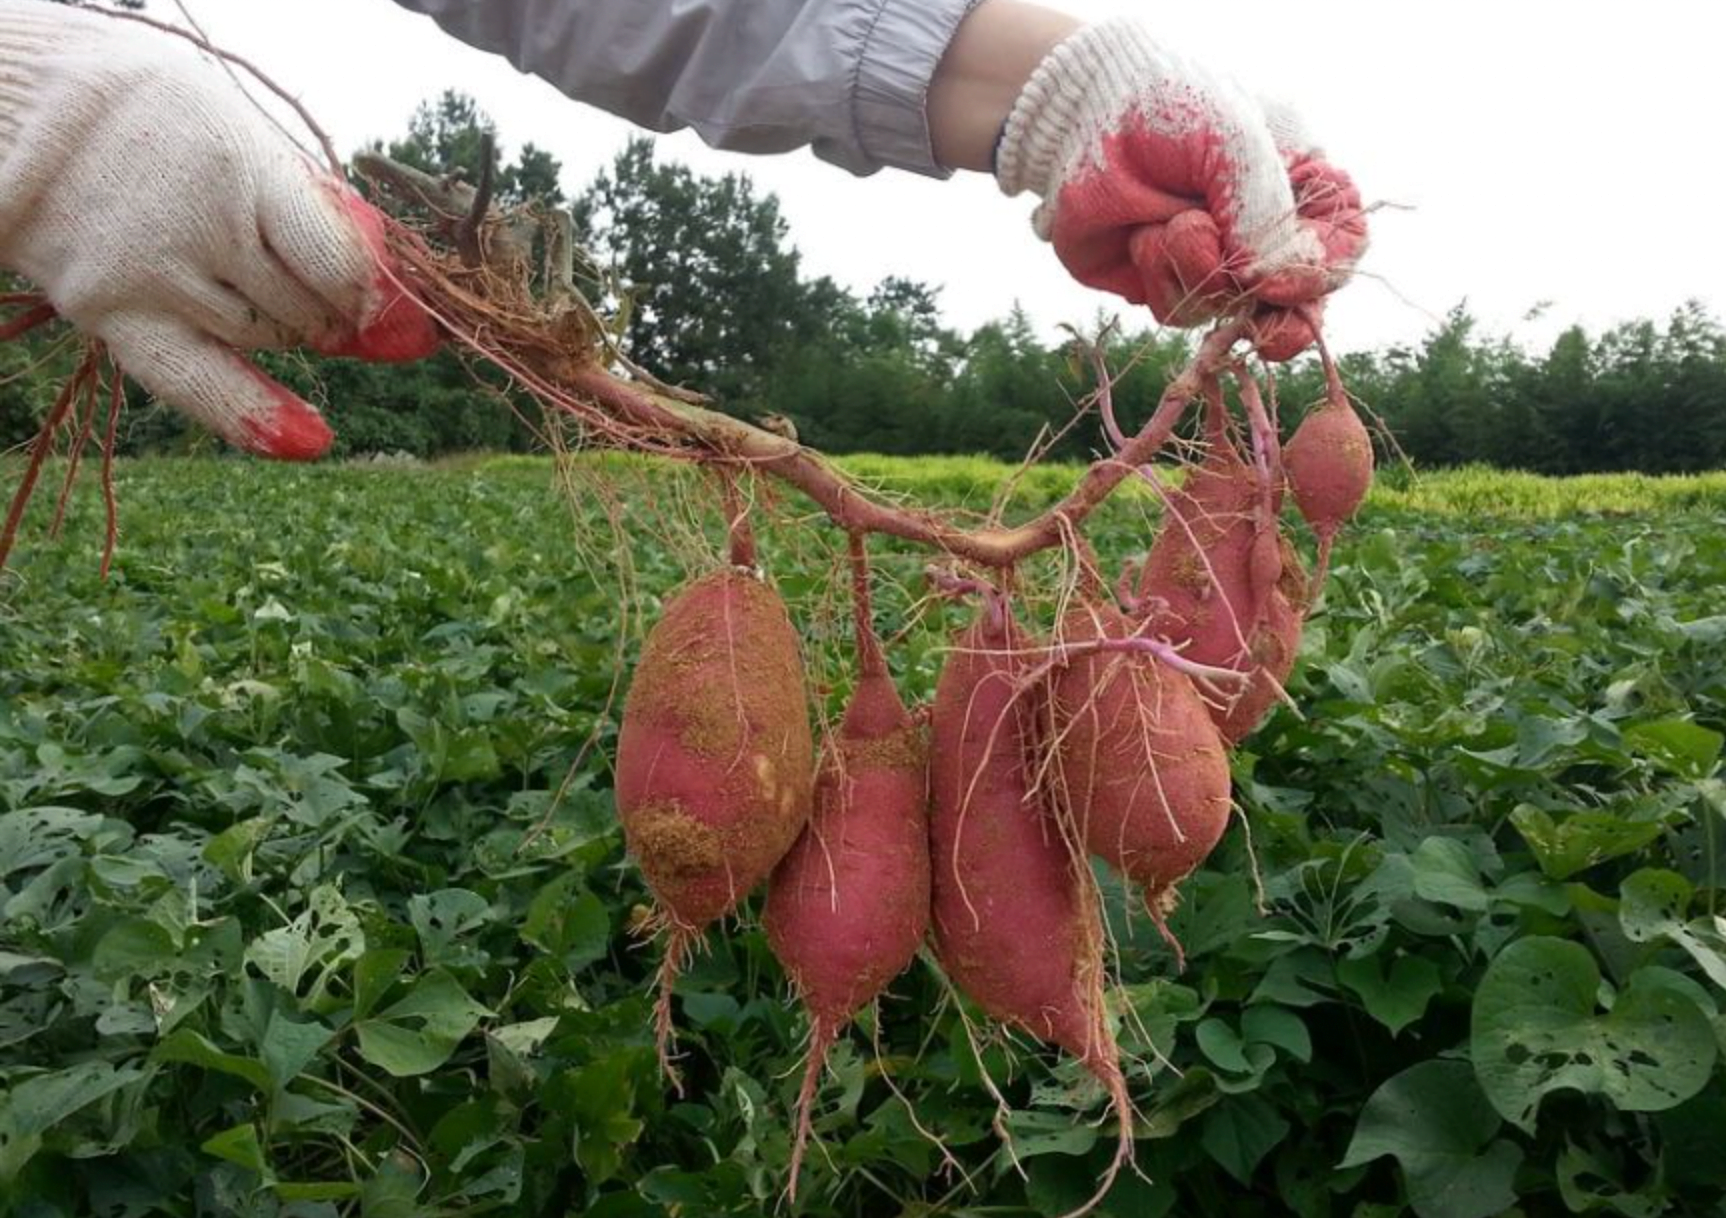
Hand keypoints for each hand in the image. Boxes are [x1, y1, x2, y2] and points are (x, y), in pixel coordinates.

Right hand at [0, 2, 438, 459]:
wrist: (26, 106)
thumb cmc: (166, 124)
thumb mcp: (244, 137)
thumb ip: (313, 210)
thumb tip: (391, 295)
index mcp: (238, 166)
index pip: (337, 262)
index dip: (375, 294)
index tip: (395, 305)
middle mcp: (194, 227)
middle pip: (304, 309)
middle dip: (330, 310)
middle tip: (317, 285)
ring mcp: (149, 277)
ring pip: (262, 341)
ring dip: (286, 330)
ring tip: (261, 287)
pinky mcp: (111, 314)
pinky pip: (196, 383)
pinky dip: (256, 416)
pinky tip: (308, 441)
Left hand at [994, 18, 1366, 357]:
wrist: (1083, 118)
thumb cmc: (1168, 109)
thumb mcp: (1233, 141)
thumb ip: (1260, 209)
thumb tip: (1262, 281)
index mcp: (1301, 187)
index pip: (1343, 242)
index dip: (1322, 273)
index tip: (1281, 280)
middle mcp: (1264, 233)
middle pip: (1298, 303)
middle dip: (1283, 325)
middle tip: (1266, 337)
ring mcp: (1215, 264)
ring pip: (1229, 309)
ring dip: (1196, 270)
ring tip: (1168, 218)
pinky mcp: (1166, 284)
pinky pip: (1179, 311)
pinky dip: (1160, 276)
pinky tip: (1140, 236)